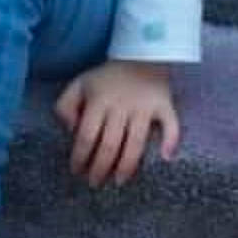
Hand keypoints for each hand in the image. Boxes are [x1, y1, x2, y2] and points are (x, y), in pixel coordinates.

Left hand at [54, 59, 179, 186]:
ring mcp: (145, 107)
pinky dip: (171, 141)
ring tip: (119, 181)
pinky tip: (165, 158)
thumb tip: (70, 131)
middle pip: (110, 144)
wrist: (141, 54)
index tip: (76, 170)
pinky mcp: (164, 106)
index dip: (80, 156)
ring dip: (127, 166)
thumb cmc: (107, 77)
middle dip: (100, 168)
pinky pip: (171, 125)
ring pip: (136, 143)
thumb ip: (65, 106)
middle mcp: (122, 106)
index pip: (87, 135)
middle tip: (94, 183)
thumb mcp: (79, 85)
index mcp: (99, 101)